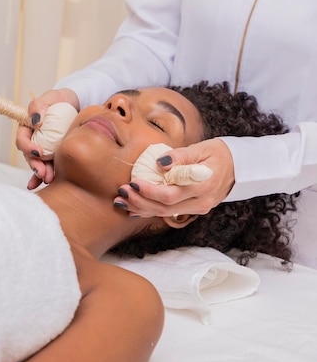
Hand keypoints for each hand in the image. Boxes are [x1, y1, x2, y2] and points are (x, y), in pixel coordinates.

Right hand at [16, 88, 79, 188]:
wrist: (79, 104)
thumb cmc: (62, 99)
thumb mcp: (51, 96)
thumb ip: (39, 105)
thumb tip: (35, 121)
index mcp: (28, 127)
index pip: (21, 140)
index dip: (27, 147)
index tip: (38, 152)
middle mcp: (34, 140)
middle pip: (29, 156)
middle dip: (34, 165)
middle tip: (43, 172)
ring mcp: (45, 148)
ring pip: (39, 163)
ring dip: (41, 173)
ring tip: (49, 179)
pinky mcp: (55, 154)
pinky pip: (49, 167)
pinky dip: (47, 176)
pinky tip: (48, 184)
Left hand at [113, 138, 234, 216]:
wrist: (240, 167)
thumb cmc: (220, 153)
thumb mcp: (202, 148)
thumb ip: (180, 156)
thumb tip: (159, 163)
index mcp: (203, 186)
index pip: (171, 195)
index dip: (150, 192)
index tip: (134, 183)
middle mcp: (200, 202)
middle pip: (164, 208)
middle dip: (140, 202)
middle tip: (121, 193)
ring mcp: (198, 208)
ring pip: (164, 213)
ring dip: (141, 208)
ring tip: (121, 202)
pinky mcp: (194, 209)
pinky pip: (169, 213)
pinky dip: (150, 210)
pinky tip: (134, 208)